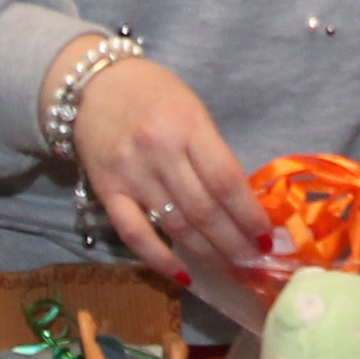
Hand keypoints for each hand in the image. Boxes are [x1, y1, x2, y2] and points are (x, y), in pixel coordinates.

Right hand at [62, 49, 273, 283]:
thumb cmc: (154, 94)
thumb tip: (242, 204)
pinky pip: (134, 233)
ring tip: (230, 270)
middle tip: (254, 264)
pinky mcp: (106, 191)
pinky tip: (183, 274)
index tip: (266, 237)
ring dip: (206, 253)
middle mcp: (159, 151)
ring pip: (174, 225)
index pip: (225, 180)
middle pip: (203, 209)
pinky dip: (159, 258)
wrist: (92, 84)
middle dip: (233, 242)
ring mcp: (130, 173)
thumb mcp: (192, 110)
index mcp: (187, 125)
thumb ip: (213, 153)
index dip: (249, 215)